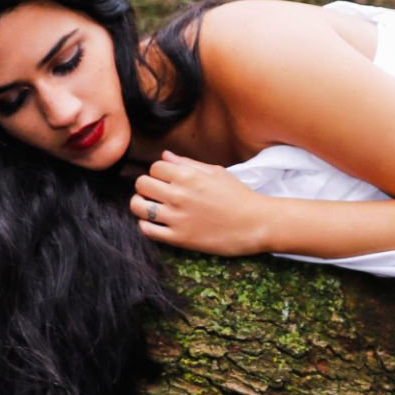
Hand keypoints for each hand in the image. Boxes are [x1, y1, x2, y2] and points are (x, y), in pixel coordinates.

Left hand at [132, 150, 272, 255]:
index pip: (154, 167)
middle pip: (142, 184)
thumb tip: (165, 156)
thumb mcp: (216, 172)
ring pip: (138, 206)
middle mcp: (179, 195)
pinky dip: (146, 225)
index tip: (166, 179)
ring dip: (140, 205)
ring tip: (151, 206)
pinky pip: (147, 230)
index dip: (159, 172)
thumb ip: (188, 163)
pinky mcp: (179, 238)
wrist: (256, 224)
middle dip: (146, 186)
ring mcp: (177, 218)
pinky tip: (157, 223)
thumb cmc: (239, 196)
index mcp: (188, 176)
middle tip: (156, 192)